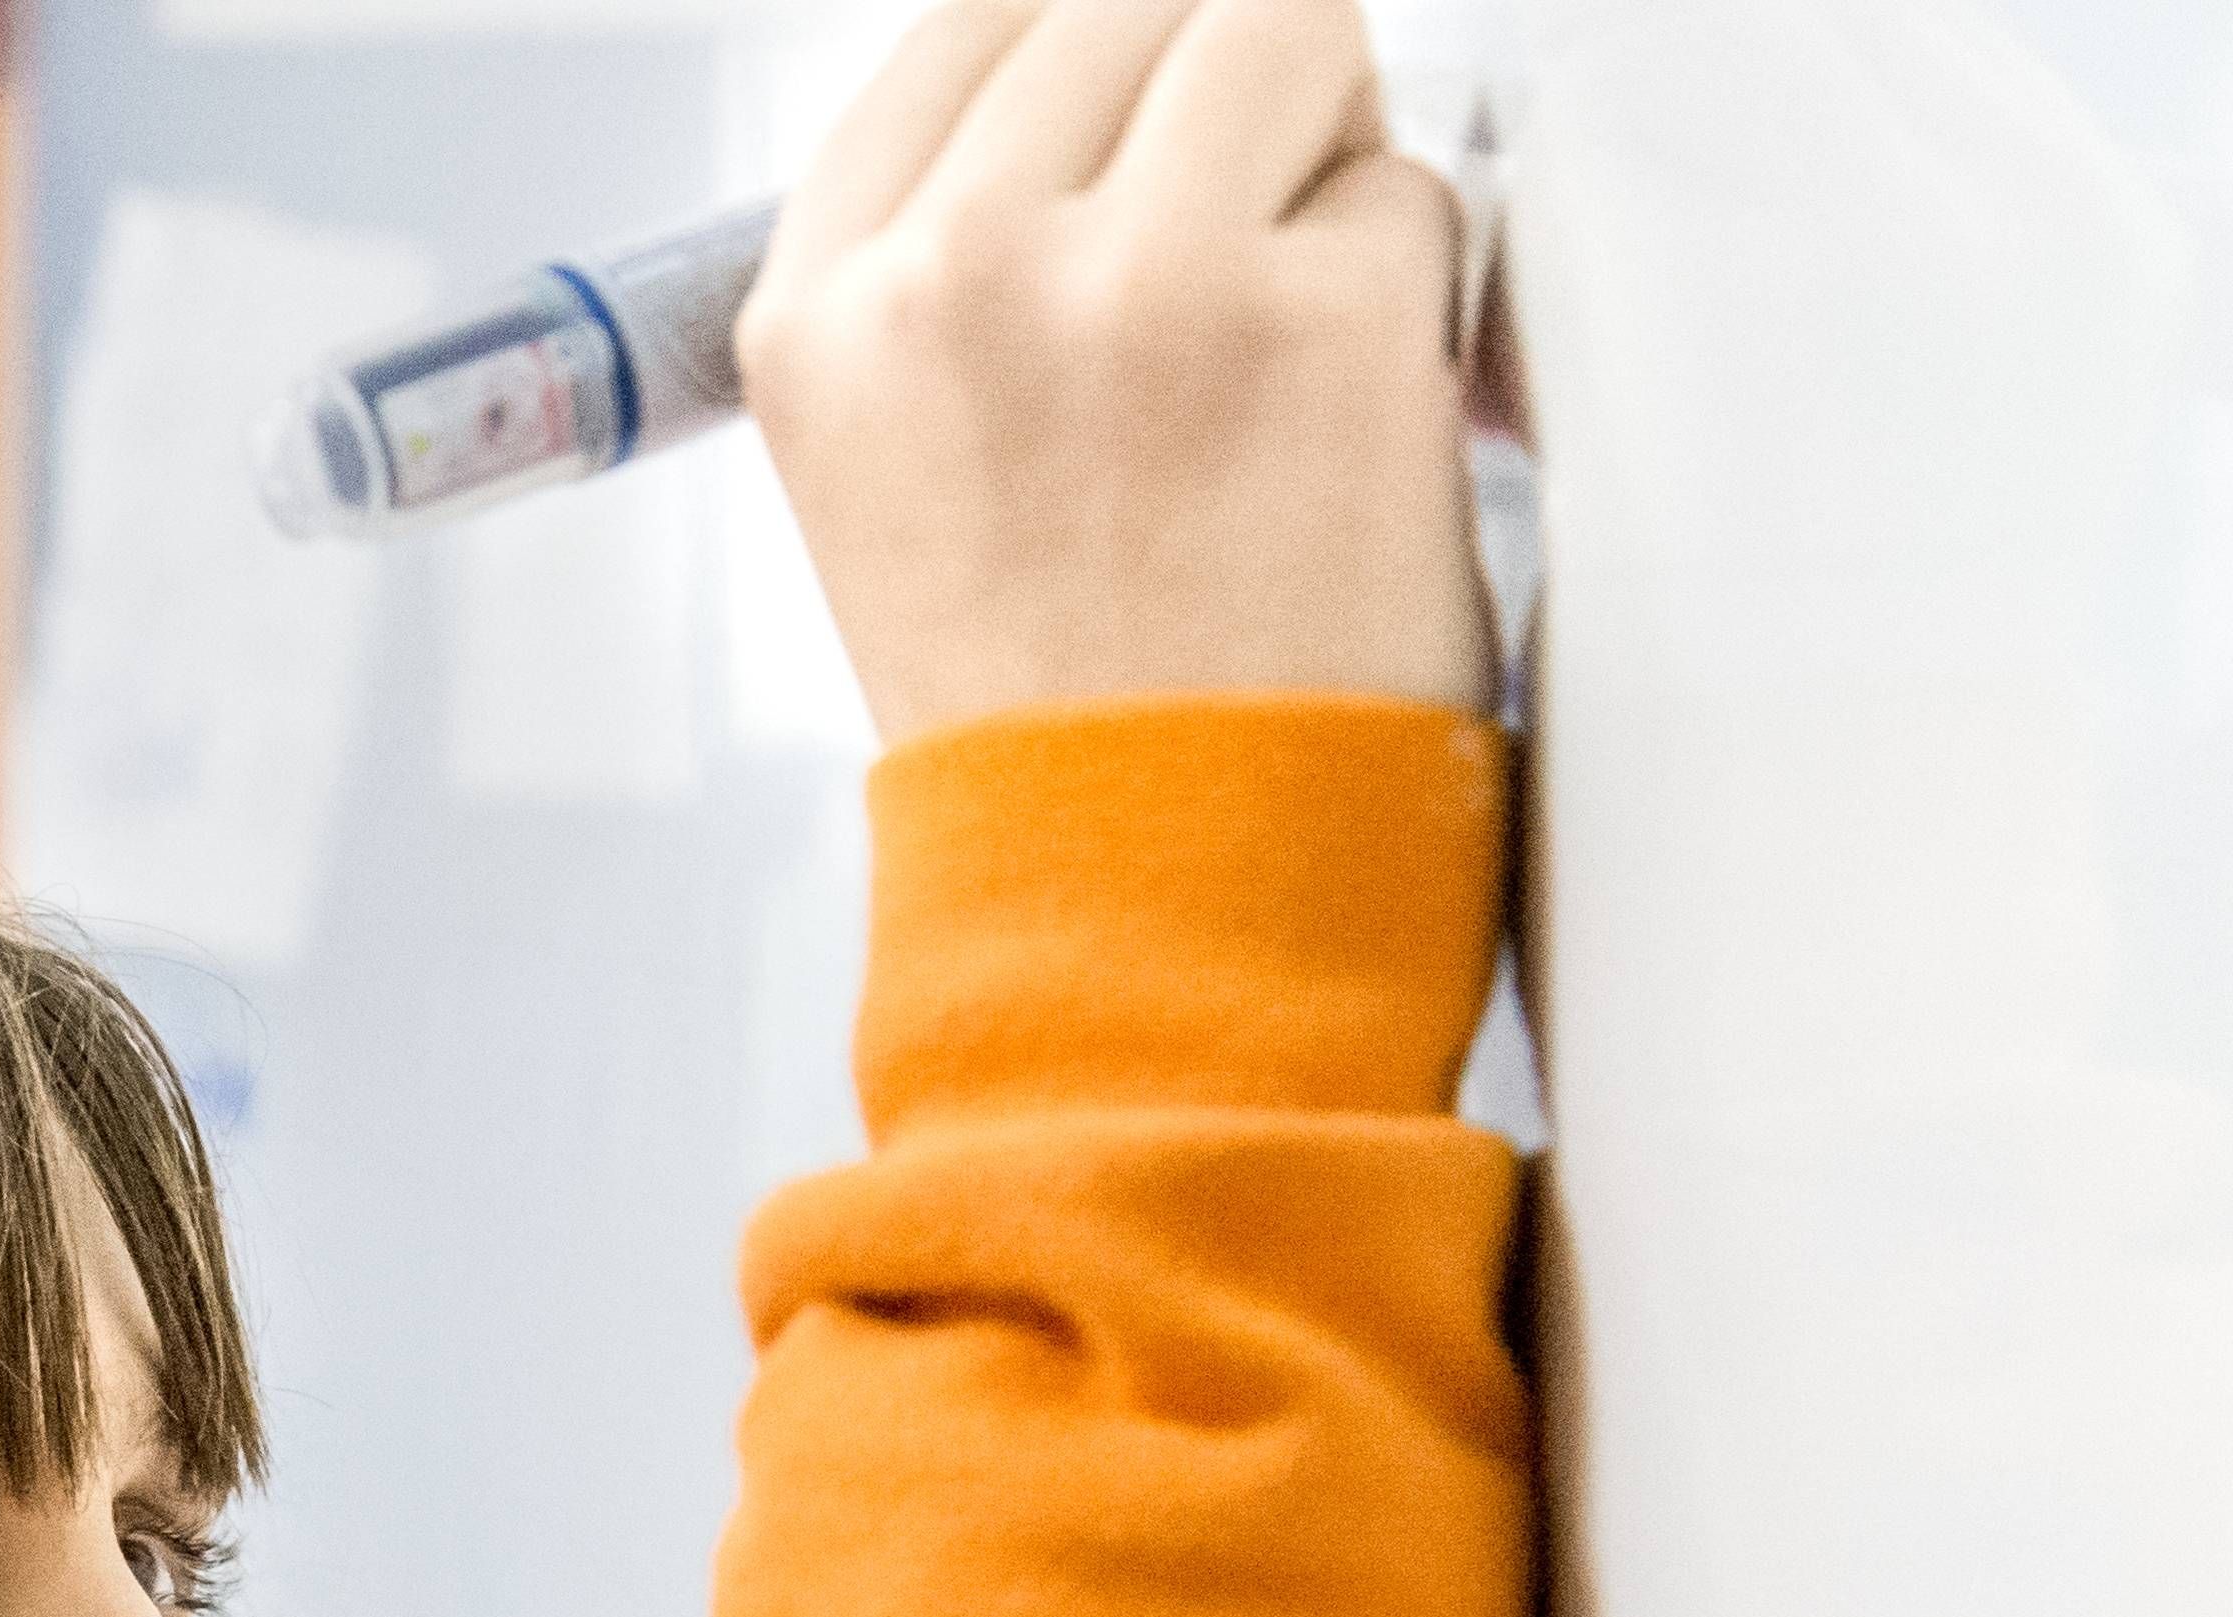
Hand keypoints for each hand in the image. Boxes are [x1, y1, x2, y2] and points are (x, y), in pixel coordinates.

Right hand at [742, 0, 1488, 737]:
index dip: (1096, 42)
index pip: (973, 17)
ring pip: (1287, 35)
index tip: (1153, 97)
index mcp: (823, 308)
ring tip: (1289, 327)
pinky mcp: (1321, 323)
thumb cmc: (1051, 710)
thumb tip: (1106, 70)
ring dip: (1324, 153)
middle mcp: (956, 272)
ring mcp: (1140, 283)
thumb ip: (957, 254)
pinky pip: (1409, 195)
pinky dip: (1406, 296)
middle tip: (1246, 228)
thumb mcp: (894, 460)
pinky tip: (1344, 431)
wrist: (1150, 910)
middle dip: (1222, 82)